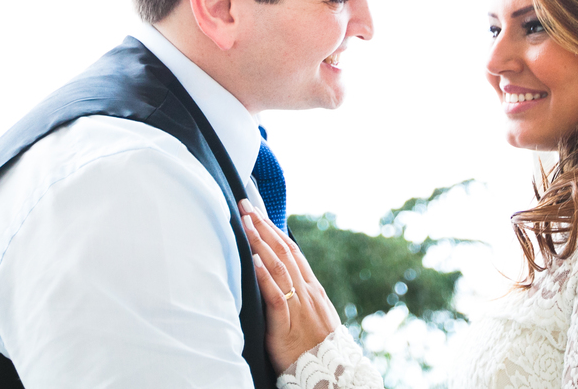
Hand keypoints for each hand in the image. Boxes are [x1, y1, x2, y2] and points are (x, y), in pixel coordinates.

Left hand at [240, 199, 340, 372]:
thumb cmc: (317, 347)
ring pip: (278, 268)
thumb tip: (283, 276)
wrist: (331, 376)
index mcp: (312, 288)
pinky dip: (264, 277)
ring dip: (260, 243)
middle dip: (263, 226)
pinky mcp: (286, 325)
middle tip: (245, 206)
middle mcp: (307, 291)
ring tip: (246, 224)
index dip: (274, 229)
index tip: (258, 211)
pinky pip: (275, 296)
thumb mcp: (312, 314)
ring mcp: (298, 306)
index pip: (291, 250)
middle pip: (283, 252)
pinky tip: (253, 261)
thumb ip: (300, 294)